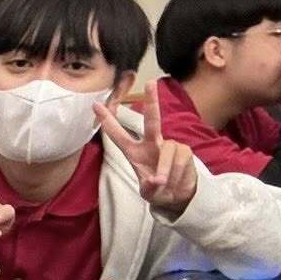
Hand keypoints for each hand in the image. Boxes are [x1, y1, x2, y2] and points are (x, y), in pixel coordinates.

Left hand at [95, 84, 196, 216]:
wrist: (178, 197)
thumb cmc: (158, 190)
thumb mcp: (148, 193)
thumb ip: (149, 188)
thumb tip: (156, 180)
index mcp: (134, 153)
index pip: (118, 135)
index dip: (108, 121)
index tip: (96, 105)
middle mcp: (151, 144)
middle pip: (151, 121)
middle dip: (151, 102)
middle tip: (150, 82)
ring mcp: (168, 146)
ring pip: (166, 153)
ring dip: (165, 171)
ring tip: (164, 184)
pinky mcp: (184, 151)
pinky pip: (179, 160)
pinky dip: (177, 174)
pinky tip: (176, 181)